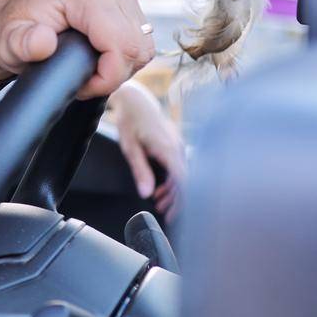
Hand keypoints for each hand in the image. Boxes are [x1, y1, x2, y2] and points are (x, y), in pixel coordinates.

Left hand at [0, 0, 154, 98]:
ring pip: (142, 46)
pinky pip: (140, 41)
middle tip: (81, 80)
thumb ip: (23, 43)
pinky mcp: (125, 1)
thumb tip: (44, 41)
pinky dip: (122, 58)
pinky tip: (96, 58)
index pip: (123, 45)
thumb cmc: (10, 32)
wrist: (10, 20)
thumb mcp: (8, 42)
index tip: (81, 86)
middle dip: (112, 74)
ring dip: (118, 67)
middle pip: (136, 47)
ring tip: (86, 69)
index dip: (107, 77)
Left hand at [108, 82, 184, 217]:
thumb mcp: (130, 148)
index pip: (184, 180)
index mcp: (168, 149)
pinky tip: (161, 190)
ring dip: (173, 192)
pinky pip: (177, 167)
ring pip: (182, 175)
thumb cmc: (130, 120)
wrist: (134, 99)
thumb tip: (146, 193)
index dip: (184, 200)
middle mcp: (177, 148)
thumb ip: (140, 170)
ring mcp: (177, 146)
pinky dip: (171, 180)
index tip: (179, 214)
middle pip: (186, 181)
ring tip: (161, 206)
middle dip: (179, 200)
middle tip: (169, 217)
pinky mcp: (173, 145)